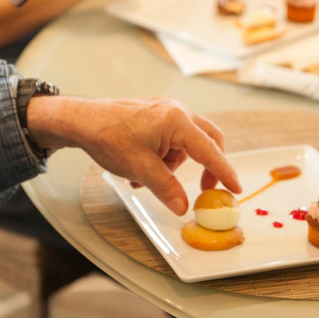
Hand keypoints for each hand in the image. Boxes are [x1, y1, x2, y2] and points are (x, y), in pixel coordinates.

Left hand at [27, 97, 241, 214]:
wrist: (82, 120)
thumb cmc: (109, 138)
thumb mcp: (141, 169)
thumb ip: (167, 189)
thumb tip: (184, 207)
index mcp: (177, 121)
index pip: (210, 150)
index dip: (225, 172)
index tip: (236, 188)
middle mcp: (177, 111)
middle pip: (208, 140)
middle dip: (207, 166)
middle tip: (205, 189)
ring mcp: (166, 110)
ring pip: (187, 143)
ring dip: (175, 165)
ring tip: (147, 179)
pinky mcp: (156, 114)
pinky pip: (172, 138)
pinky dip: (164, 157)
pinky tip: (142, 170)